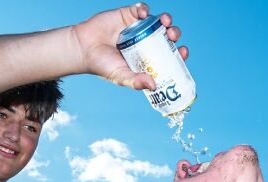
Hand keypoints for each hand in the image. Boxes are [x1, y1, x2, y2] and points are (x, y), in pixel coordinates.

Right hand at [71, 3, 188, 89]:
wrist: (83, 49)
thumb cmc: (103, 65)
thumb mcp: (121, 77)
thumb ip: (136, 81)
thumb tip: (154, 85)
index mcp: (149, 57)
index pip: (169, 54)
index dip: (179, 52)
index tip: (183, 52)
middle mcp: (146, 41)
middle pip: (167, 36)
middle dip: (174, 34)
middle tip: (172, 36)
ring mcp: (138, 27)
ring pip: (158, 21)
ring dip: (165, 20)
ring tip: (165, 23)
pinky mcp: (128, 14)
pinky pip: (140, 9)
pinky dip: (144, 9)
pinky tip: (143, 14)